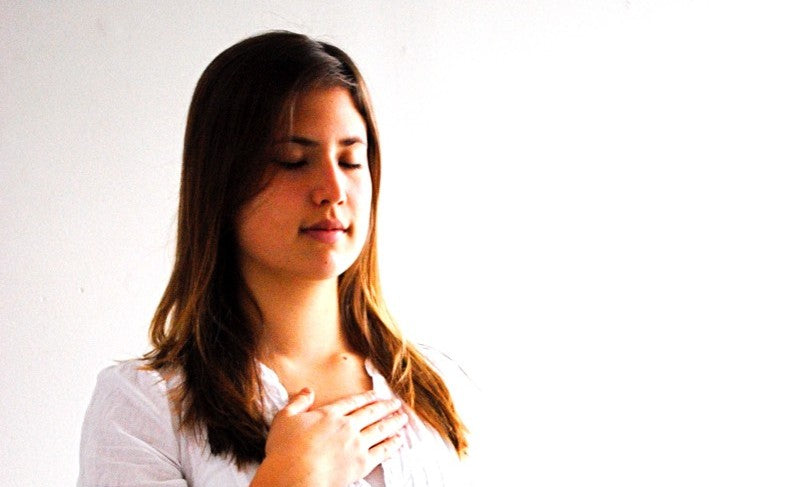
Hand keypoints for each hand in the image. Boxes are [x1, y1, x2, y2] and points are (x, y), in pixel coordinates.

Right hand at [251, 388, 407, 486]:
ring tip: (403, 418)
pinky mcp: (361, 464)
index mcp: (329, 414)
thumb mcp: (284, 419)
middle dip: (385, 407)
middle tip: (396, 403)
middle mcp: (346, 426)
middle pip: (371, 413)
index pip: (353, 402)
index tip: (377, 394)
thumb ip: (298, 402)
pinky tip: (399, 440)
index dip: (366, 397)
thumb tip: (307, 390)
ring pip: (380, 429)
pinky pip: (382, 451)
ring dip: (393, 422)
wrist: (295, 476)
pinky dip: (392, 444)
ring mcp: (356, 445)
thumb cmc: (285, 450)